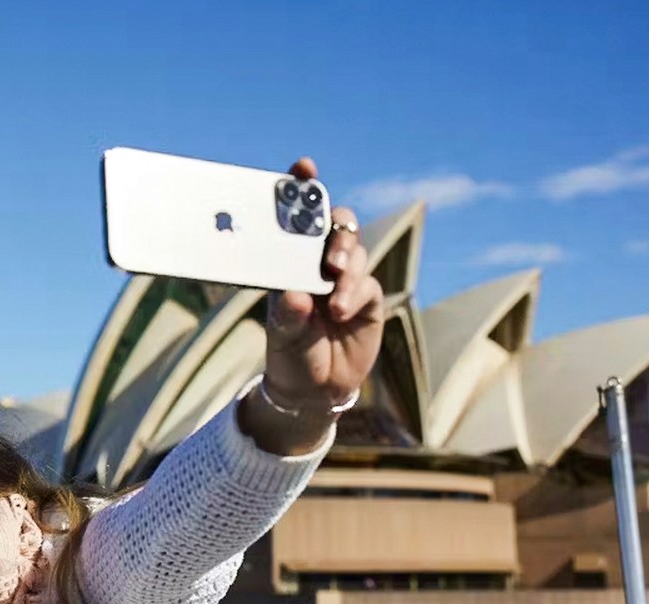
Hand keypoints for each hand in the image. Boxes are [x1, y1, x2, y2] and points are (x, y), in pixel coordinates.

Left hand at [241, 157, 384, 454]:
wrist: (314, 390)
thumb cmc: (289, 354)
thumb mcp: (281, 337)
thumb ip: (288, 316)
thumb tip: (295, 295)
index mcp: (289, 261)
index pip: (296, 217)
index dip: (302, 188)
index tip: (303, 168)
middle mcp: (317, 263)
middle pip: (336, 224)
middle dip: (335, 228)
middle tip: (329, 252)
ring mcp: (345, 278)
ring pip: (353, 251)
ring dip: (345, 267)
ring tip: (332, 297)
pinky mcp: (367, 298)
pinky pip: (366, 283)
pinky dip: (354, 293)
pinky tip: (341, 311)